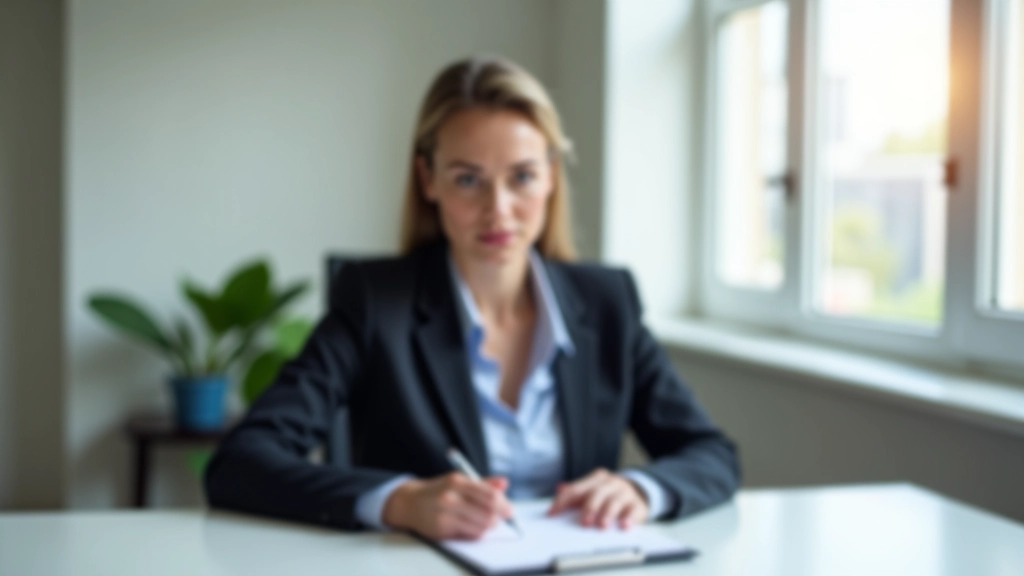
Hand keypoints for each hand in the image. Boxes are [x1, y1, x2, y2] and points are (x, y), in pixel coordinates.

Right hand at [382, 473, 512, 539]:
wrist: (410, 503)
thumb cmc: (439, 491)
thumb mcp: (458, 481)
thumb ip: (483, 484)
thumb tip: (504, 483)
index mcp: (457, 481)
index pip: (489, 495)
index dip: (504, 504)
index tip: (510, 511)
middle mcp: (450, 497)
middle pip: (487, 513)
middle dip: (498, 518)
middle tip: (499, 520)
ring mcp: (445, 514)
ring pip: (480, 526)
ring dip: (487, 527)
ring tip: (485, 523)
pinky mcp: (441, 529)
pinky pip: (469, 534)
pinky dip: (475, 532)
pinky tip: (471, 527)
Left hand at [546, 468, 648, 529]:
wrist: (638, 492)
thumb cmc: (608, 495)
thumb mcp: (593, 491)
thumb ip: (576, 493)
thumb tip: (559, 490)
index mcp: (595, 479)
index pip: (576, 489)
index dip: (563, 502)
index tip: (553, 515)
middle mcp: (610, 483)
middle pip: (596, 493)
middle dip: (589, 508)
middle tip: (584, 522)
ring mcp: (624, 493)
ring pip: (614, 501)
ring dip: (607, 514)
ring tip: (602, 526)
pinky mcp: (637, 504)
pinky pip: (633, 510)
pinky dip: (628, 518)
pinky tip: (624, 526)